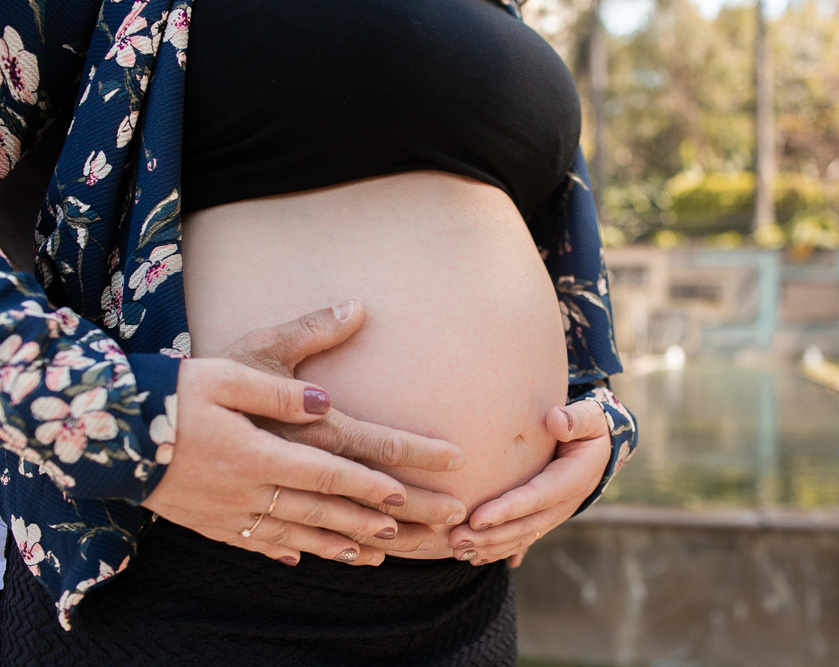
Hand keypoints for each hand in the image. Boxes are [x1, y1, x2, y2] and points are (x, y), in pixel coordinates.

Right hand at [143, 301, 466, 566]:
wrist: (106, 434)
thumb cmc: (173, 392)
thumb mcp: (234, 363)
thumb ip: (297, 356)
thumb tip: (353, 324)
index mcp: (268, 448)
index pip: (342, 468)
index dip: (390, 477)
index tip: (436, 479)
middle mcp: (259, 488)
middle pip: (337, 508)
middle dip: (396, 518)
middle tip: (444, 527)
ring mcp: (236, 513)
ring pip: (306, 534)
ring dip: (351, 543)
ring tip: (390, 551)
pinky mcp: (215, 522)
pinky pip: (263, 543)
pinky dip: (295, 550)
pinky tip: (312, 557)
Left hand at [447, 399, 609, 565]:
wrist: (601, 451)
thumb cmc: (589, 428)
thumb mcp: (590, 418)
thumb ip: (576, 419)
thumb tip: (557, 420)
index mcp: (572, 479)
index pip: (536, 497)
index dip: (508, 510)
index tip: (477, 518)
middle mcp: (564, 504)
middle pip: (525, 525)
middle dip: (490, 535)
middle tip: (455, 540)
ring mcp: (554, 516)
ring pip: (521, 537)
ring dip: (489, 547)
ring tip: (457, 549)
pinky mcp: (545, 519)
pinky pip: (522, 539)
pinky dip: (499, 550)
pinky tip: (475, 557)